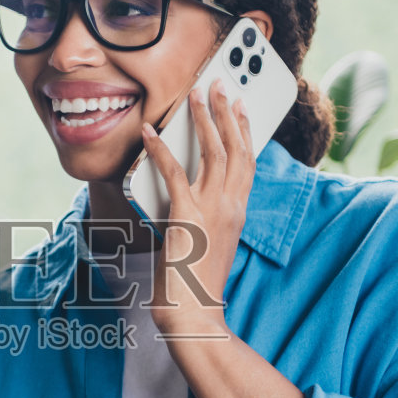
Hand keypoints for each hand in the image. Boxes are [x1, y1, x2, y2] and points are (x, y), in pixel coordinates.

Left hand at [138, 76, 252, 337]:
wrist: (193, 313)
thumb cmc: (196, 284)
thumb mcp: (210, 242)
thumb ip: (206, 215)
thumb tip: (188, 191)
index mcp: (238, 211)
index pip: (247, 162)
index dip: (244, 131)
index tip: (241, 106)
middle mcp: (231, 206)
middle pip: (235, 148)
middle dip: (228, 112)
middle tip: (220, 84)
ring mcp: (211, 210)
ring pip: (212, 152)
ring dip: (203, 119)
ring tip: (195, 94)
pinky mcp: (186, 217)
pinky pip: (174, 173)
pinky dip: (160, 149)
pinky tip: (150, 132)